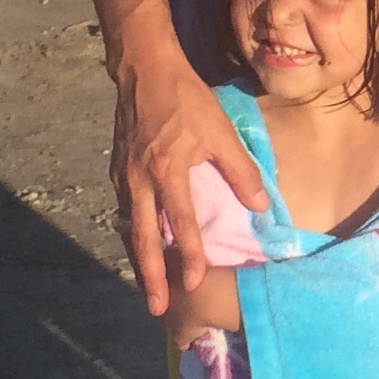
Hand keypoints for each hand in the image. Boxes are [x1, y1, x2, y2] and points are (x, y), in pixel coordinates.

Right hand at [111, 40, 267, 312]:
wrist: (144, 70)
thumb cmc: (186, 99)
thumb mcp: (219, 131)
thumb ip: (241, 170)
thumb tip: (261, 206)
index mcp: (167, 171)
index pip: (179, 222)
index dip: (189, 255)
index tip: (196, 282)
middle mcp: (140, 180)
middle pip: (142, 239)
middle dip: (150, 276)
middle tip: (156, 308)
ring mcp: (124, 176)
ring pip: (130, 227)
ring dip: (139, 259)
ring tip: (147, 286)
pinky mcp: (118, 171)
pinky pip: (125, 210)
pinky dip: (132, 233)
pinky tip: (140, 246)